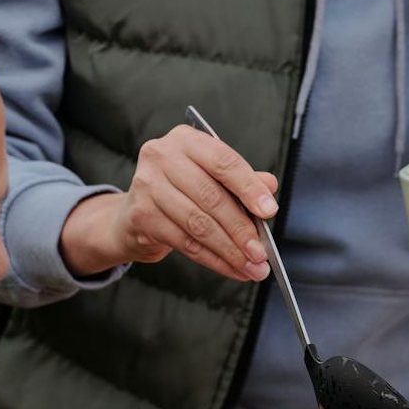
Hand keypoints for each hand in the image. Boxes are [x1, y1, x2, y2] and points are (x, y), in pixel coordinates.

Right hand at [60, 125, 279, 282]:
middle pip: (211, 197)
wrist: (138, 212)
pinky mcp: (142, 216)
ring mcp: (148, 185)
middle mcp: (162, 156)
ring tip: (253, 267)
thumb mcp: (214, 178)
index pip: (224, 162)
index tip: (269, 211)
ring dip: (230, 251)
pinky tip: (233, 269)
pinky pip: (186, 243)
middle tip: (262, 253)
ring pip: (198, 224)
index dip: (249, 188)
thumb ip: (242, 180)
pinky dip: (214, 260)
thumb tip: (269, 186)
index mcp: (186, 140)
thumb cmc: (184, 190)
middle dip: (241, 229)